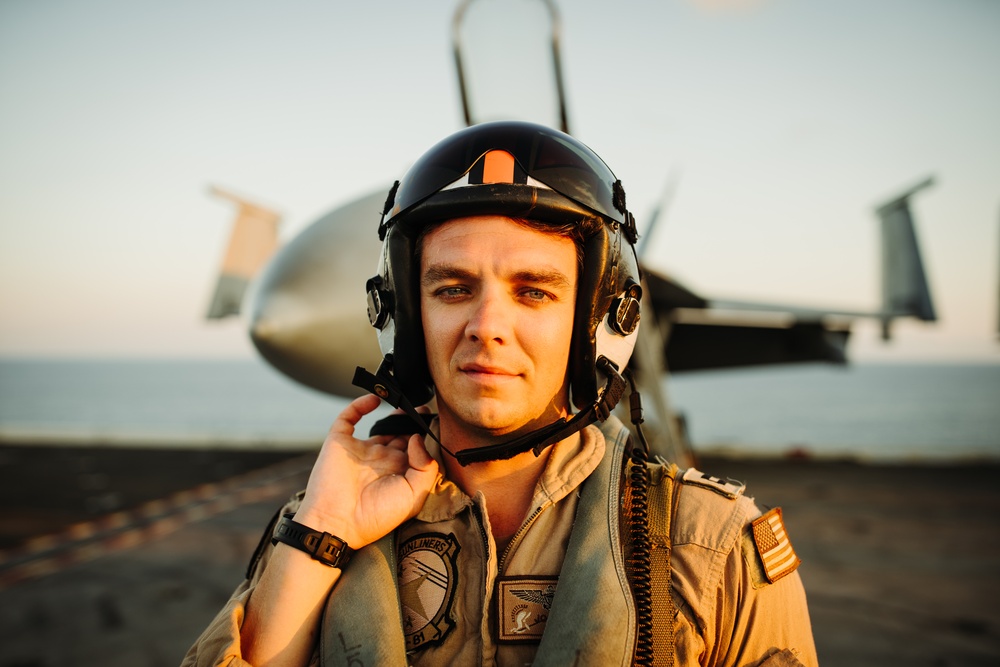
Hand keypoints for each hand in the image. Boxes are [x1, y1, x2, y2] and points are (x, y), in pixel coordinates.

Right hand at [294, 394, 438, 549]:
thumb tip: (417, 437)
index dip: (425, 435)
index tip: (435, 420)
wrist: (338, 523)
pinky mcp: (340, 442)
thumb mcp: (413, 495)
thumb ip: (425, 466)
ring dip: (394, 411)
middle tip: (425, 406)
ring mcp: (361, 450)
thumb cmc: (377, 515)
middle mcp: (381, 459)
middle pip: (401, 433)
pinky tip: (375, 400)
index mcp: (398, 473)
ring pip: (380, 423)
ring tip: (406, 400)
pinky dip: (360, 405)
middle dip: (413, 420)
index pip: (416, 449)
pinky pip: (348, 418)